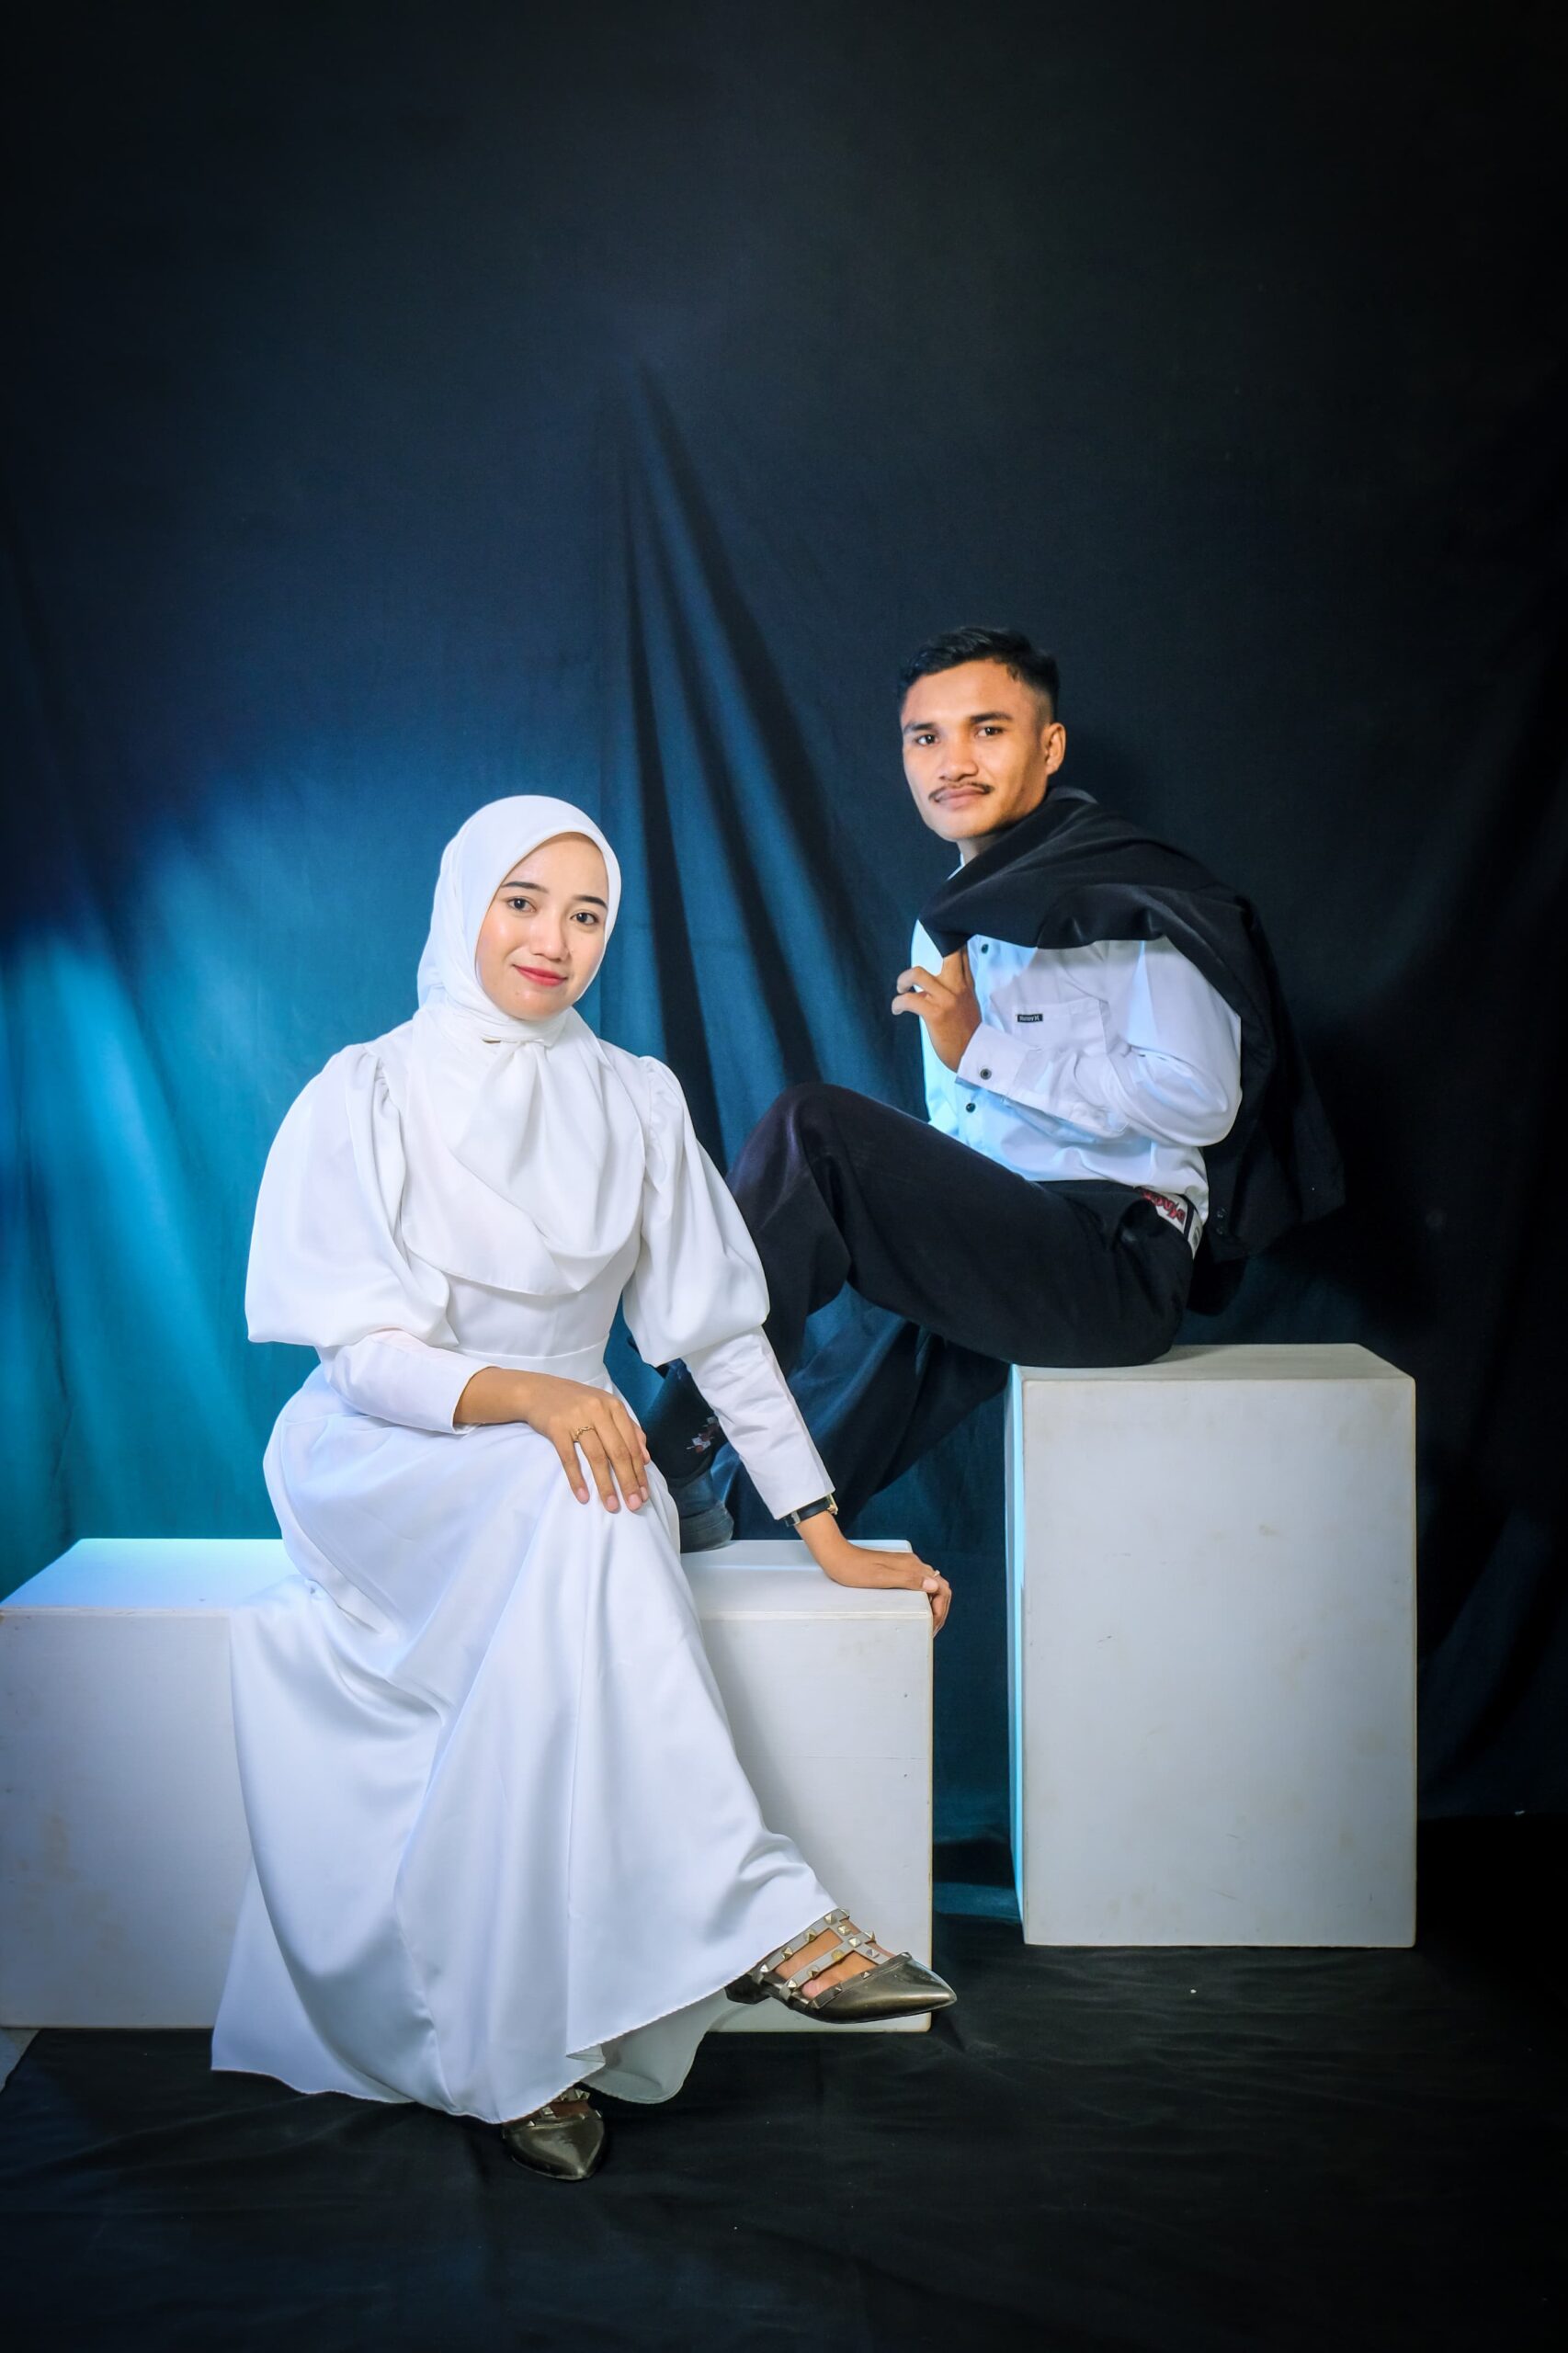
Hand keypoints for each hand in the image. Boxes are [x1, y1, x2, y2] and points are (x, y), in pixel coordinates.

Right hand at [514, 1374, 651, 1511]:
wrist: (538, 1391)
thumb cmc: (577, 1403)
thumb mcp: (606, 1408)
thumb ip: (628, 1429)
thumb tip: (645, 1459)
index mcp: (614, 1407)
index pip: (631, 1444)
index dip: (639, 1471)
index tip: (644, 1494)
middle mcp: (598, 1410)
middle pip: (618, 1452)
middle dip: (628, 1481)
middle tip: (634, 1505)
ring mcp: (577, 1418)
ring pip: (597, 1457)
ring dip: (606, 1485)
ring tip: (612, 1506)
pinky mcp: (557, 1427)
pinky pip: (569, 1458)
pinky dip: (577, 1479)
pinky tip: (584, 1496)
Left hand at [796, 1515, 952, 1633]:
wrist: (836, 1556)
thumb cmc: (854, 1569)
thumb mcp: (881, 1578)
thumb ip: (908, 1580)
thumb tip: (933, 1586)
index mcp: (913, 1566)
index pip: (942, 1588)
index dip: (941, 1609)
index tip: (933, 1625)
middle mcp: (913, 1565)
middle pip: (939, 1588)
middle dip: (940, 1610)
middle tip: (932, 1629)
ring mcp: (905, 1567)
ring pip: (930, 1587)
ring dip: (933, 1605)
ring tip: (926, 1623)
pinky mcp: (897, 1569)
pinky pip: (918, 1585)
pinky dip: (923, 1600)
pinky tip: (915, 1609)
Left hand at [891, 948, 979, 1071]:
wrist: (974, 1054)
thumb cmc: (967, 1032)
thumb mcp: (968, 1003)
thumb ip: (956, 988)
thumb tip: (932, 982)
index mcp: (966, 984)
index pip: (961, 953)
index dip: (950, 941)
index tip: (937, 937)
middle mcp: (957, 987)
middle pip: (949, 951)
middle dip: (930, 950)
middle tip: (918, 964)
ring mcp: (946, 999)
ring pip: (918, 973)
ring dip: (903, 979)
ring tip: (902, 988)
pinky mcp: (934, 1013)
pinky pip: (908, 1000)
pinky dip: (897, 1004)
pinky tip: (897, 1009)